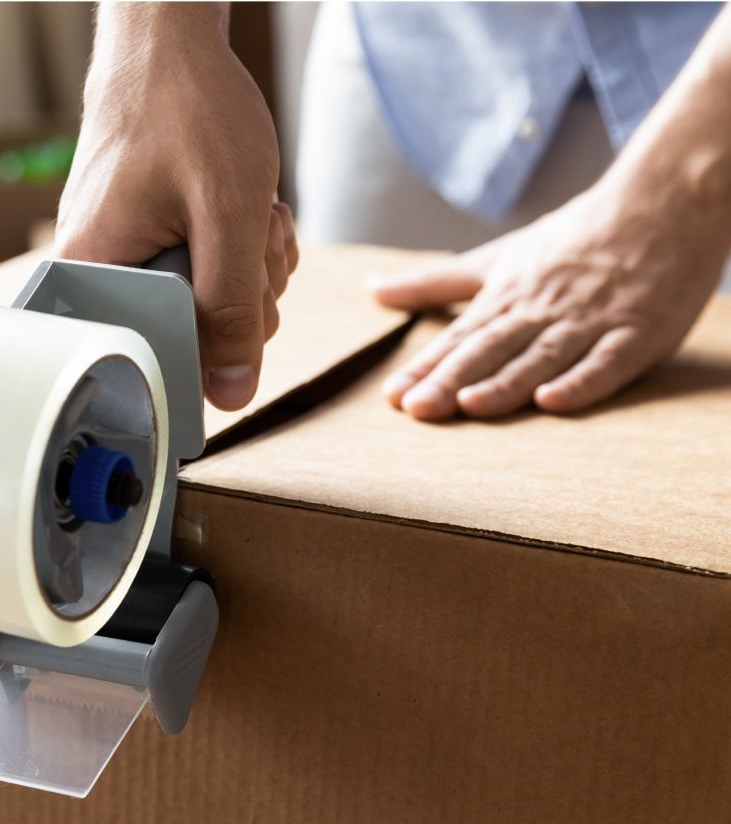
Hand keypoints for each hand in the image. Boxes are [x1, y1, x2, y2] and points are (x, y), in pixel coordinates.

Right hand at [56, 3, 298, 410]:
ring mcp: (128, 258)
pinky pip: (208, 276)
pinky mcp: (151, 242)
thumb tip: (230, 395)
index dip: (216, 350)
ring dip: (251, 270)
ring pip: (208, 308)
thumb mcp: (229, 216)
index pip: (156, 361)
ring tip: (255, 215)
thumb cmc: (189, 109)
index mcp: (94, 276)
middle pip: (189, 338)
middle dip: (245, 297)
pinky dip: (241, 251)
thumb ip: (232, 310)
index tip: (246, 303)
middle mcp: (101, 275)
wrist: (171, 40)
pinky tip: (249, 212)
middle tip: (256, 239)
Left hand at [371, 180, 728, 420]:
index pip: (459, 338)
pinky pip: (606, 362)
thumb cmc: (573, 239)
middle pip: (491, 350)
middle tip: (418, 408)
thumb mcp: (496, 258)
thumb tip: (373, 291)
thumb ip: (435, 282)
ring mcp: (589, 322)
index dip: (426, 367)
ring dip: (506, 382)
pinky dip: (581, 382)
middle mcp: (542, 311)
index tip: (393, 396)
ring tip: (471, 405)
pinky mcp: (637, 333)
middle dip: (452, 379)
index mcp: (508, 297)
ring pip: (541, 356)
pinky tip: (553, 402)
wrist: (665, 200)